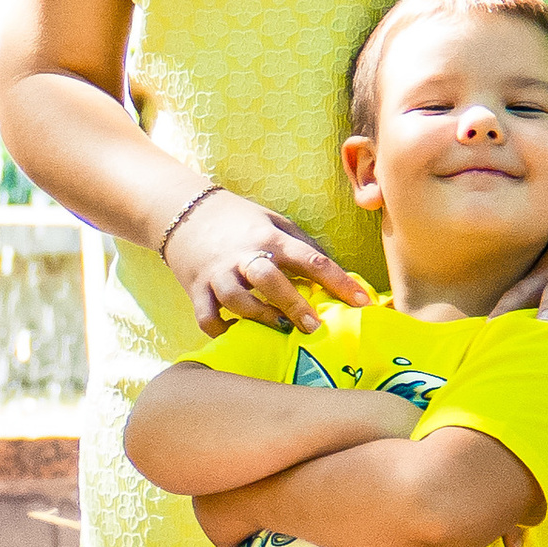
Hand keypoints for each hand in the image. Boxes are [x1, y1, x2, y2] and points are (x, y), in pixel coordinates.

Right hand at [160, 189, 372, 339]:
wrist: (185, 213)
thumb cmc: (240, 221)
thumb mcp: (274, 222)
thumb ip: (303, 245)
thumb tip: (336, 270)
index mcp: (269, 238)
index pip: (311, 259)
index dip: (339, 281)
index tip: (362, 302)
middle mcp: (244, 256)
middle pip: (269, 280)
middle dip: (293, 304)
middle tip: (314, 327)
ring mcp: (217, 274)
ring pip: (237, 301)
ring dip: (260, 318)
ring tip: (280, 329)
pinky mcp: (196, 289)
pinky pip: (207, 317)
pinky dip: (221, 330)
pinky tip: (236, 333)